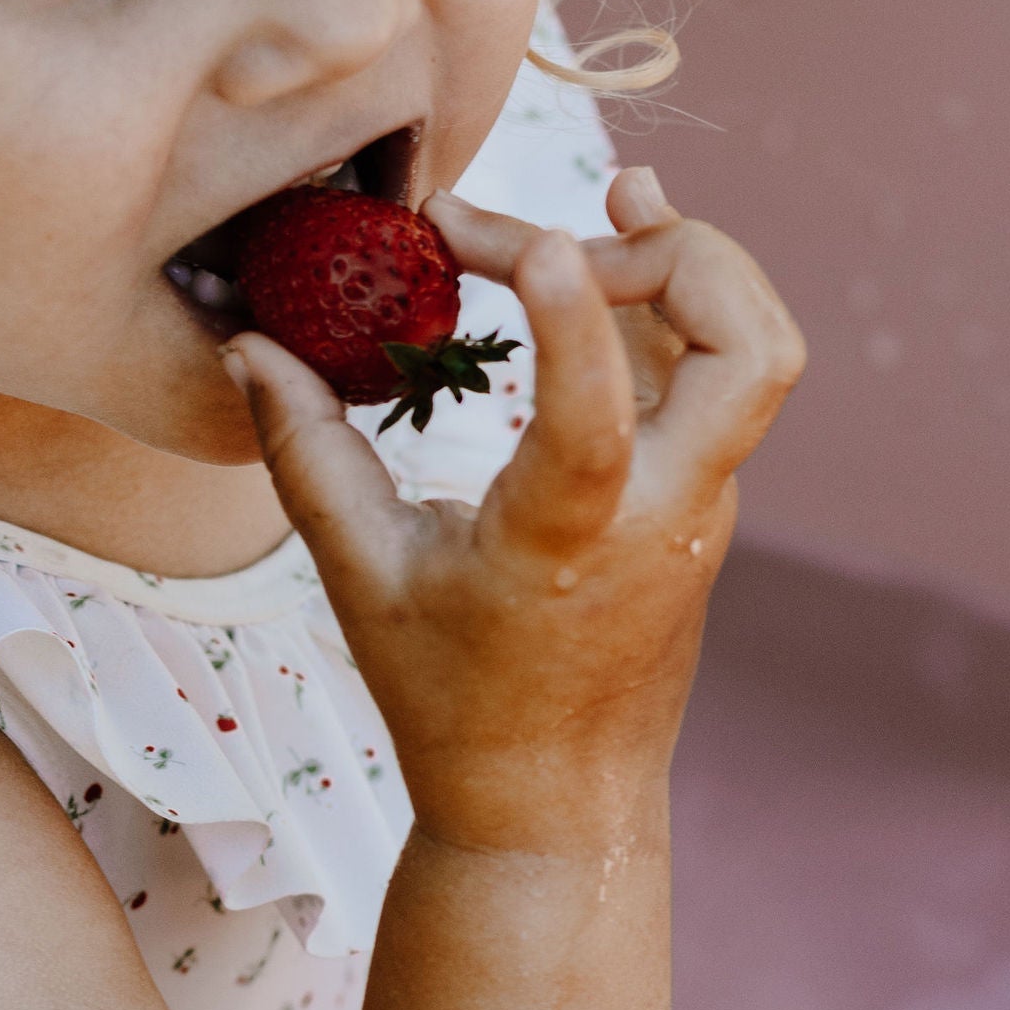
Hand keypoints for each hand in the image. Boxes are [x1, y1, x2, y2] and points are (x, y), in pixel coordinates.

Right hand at [222, 165, 804, 853]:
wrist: (556, 804)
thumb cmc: (451, 700)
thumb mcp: (360, 578)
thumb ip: (306, 452)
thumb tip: (249, 347)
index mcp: (568, 539)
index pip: (596, 412)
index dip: (574, 312)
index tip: (525, 242)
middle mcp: (660, 513)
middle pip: (750, 350)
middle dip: (677, 255)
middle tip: (560, 245)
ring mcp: (699, 504)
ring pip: (760, 352)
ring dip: (696, 267)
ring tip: (614, 204)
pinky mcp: (702, 498)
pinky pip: (720, 376)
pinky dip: (681, 302)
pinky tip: (616, 246)